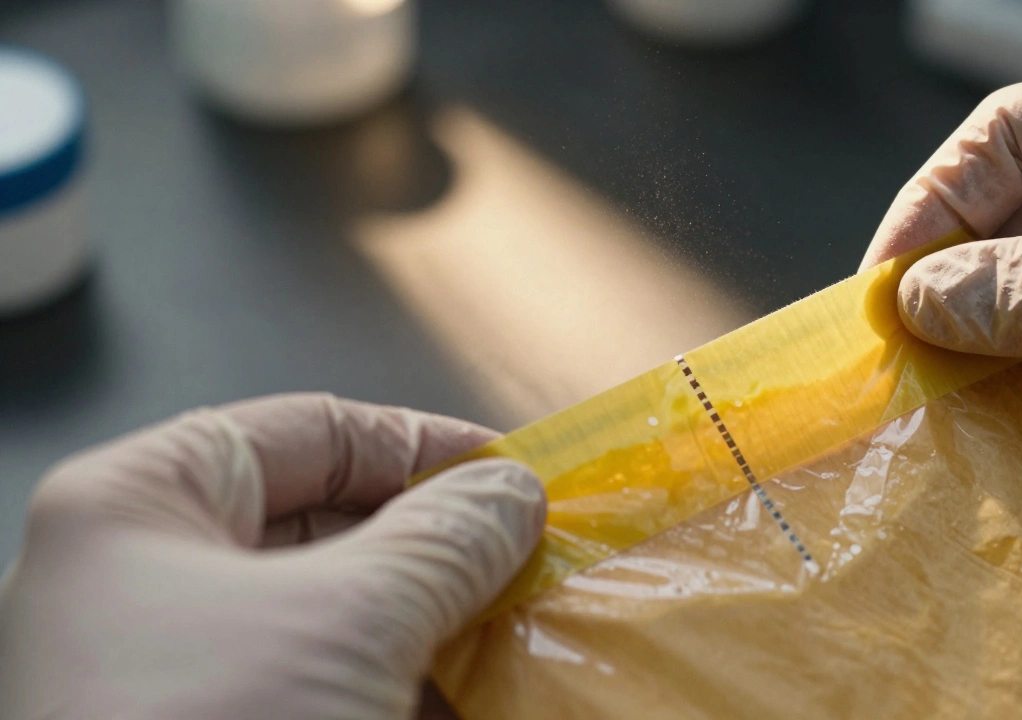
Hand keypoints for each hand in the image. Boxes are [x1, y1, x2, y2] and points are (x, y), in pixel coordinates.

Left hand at [0, 394, 544, 718]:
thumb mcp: (350, 619)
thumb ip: (444, 538)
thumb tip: (510, 494)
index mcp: (143, 509)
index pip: (310, 431)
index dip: (421, 444)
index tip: (513, 472)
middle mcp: (156, 584)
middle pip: (333, 526)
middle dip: (443, 547)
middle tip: (533, 559)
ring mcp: (191, 672)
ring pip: (346, 616)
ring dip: (441, 626)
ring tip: (527, 630)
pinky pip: (338, 688)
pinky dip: (414, 691)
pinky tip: (486, 701)